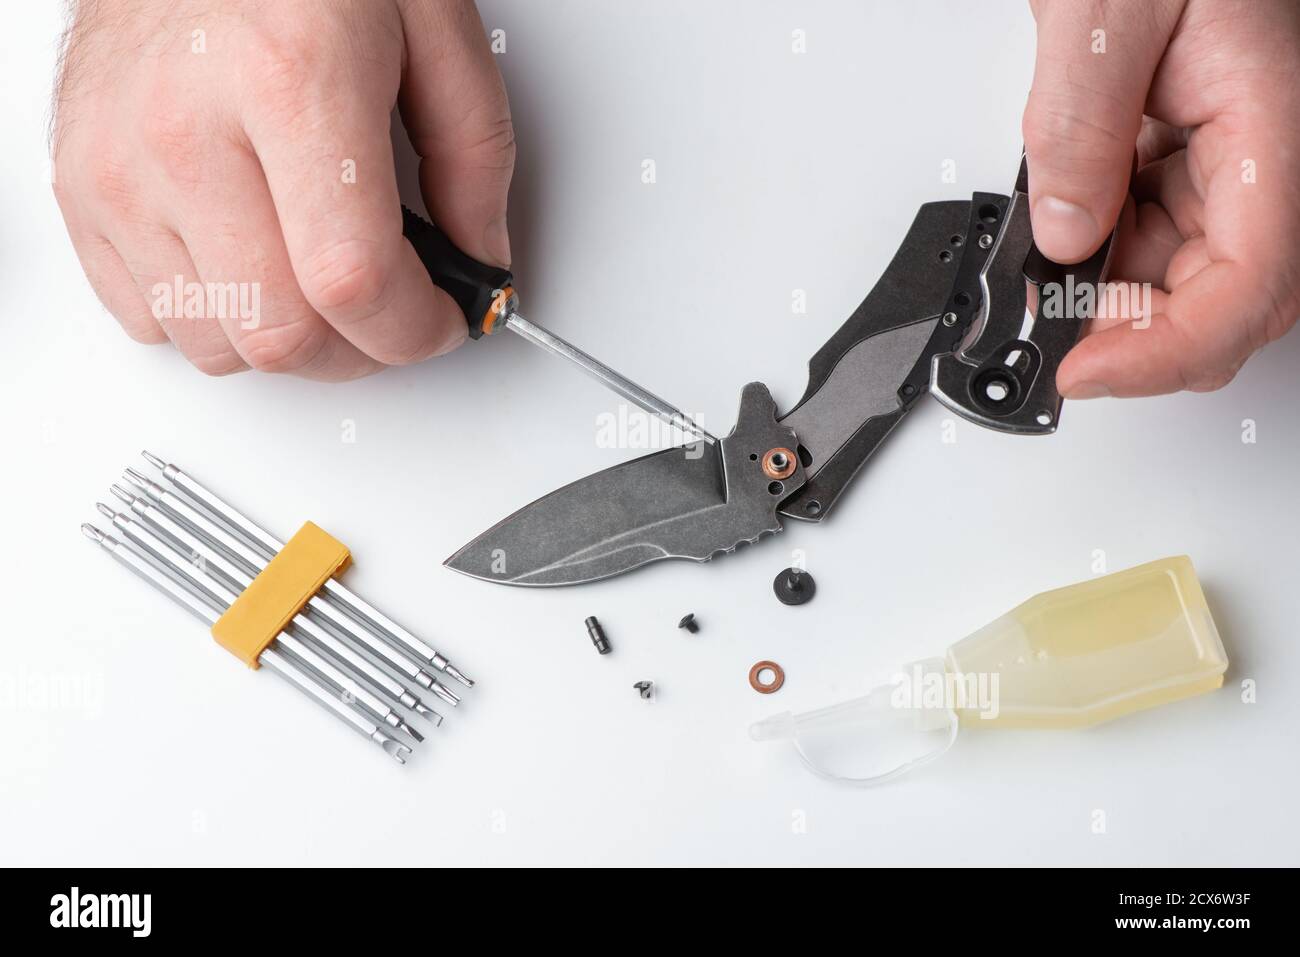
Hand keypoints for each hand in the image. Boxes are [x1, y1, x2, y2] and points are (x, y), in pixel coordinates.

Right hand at [52, 0, 513, 378]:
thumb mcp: (430, 21)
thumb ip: (474, 152)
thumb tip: (478, 256)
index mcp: (289, 80)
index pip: (351, 281)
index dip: (414, 329)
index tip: (441, 322)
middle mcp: (187, 131)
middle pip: (281, 334)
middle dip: (362, 353)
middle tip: (394, 316)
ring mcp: (121, 167)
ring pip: (218, 344)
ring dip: (291, 341)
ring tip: (323, 283)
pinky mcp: (80, 188)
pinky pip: (150, 321)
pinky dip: (218, 320)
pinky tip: (255, 265)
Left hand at [1023, 0, 1299, 396]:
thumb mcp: (1104, 12)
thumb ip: (1081, 128)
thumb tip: (1065, 233)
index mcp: (1276, 125)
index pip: (1250, 285)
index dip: (1167, 352)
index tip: (1084, 372)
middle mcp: (1267, 156)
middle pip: (1221, 302)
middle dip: (1130, 332)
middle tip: (1042, 319)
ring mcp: (1232, 164)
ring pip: (1181, 280)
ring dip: (1104, 293)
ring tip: (1038, 257)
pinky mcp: (1194, 161)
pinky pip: (1151, 237)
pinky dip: (1098, 253)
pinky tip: (1062, 221)